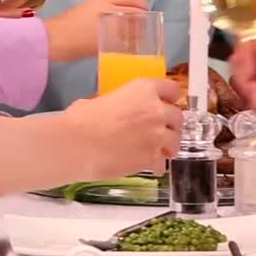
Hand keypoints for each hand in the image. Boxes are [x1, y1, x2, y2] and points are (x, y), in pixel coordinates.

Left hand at [44, 0, 147, 60]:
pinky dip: (114, 17)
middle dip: (136, 10)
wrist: (51, 41)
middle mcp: (100, 1)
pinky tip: (115, 29)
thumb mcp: (104, 37)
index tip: (152, 20)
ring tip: (133, 27)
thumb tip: (136, 35)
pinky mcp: (81, 15)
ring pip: (114, 7)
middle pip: (124, 3)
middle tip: (145, 22)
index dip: (143, 11)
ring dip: (125, 14)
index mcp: (107, 3)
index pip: (132, 4)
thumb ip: (122, 34)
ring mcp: (89, 7)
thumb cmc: (79, 38)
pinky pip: (105, 13)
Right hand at [62, 78, 182, 176]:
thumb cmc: (80, 119)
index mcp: (144, 90)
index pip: (172, 89)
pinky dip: (156, 165)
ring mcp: (157, 136)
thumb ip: (117, 102)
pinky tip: (147, 166)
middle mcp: (156, 111)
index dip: (169, 98)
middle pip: (178, 117)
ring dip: (167, 145)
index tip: (165, 103)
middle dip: (170, 124)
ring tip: (156, 150)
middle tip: (158, 130)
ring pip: (175, 141)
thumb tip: (114, 108)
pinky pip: (162, 163)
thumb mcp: (99, 100)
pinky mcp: (152, 159)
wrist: (77, 145)